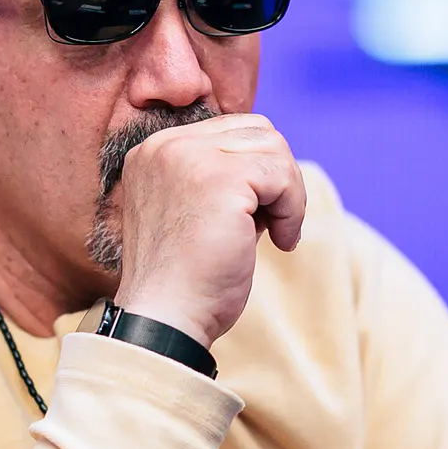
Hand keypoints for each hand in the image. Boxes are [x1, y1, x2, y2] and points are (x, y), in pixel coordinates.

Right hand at [113, 112, 306, 350]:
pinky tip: (281, 243)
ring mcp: (190, 158)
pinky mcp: (220, 179)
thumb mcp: (193, 213)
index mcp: (154, 152)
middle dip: (278, 176)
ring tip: (278, 234)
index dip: (258, 170)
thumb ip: (223, 181)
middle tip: (275, 224)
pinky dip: (293, 211)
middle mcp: (166, 146)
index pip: (230, 129)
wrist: (166, 319)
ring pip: (274, 149)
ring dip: (289, 194)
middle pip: (258, 130)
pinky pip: (282, 177)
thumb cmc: (184, 280)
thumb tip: (276, 165)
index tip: (257, 216)